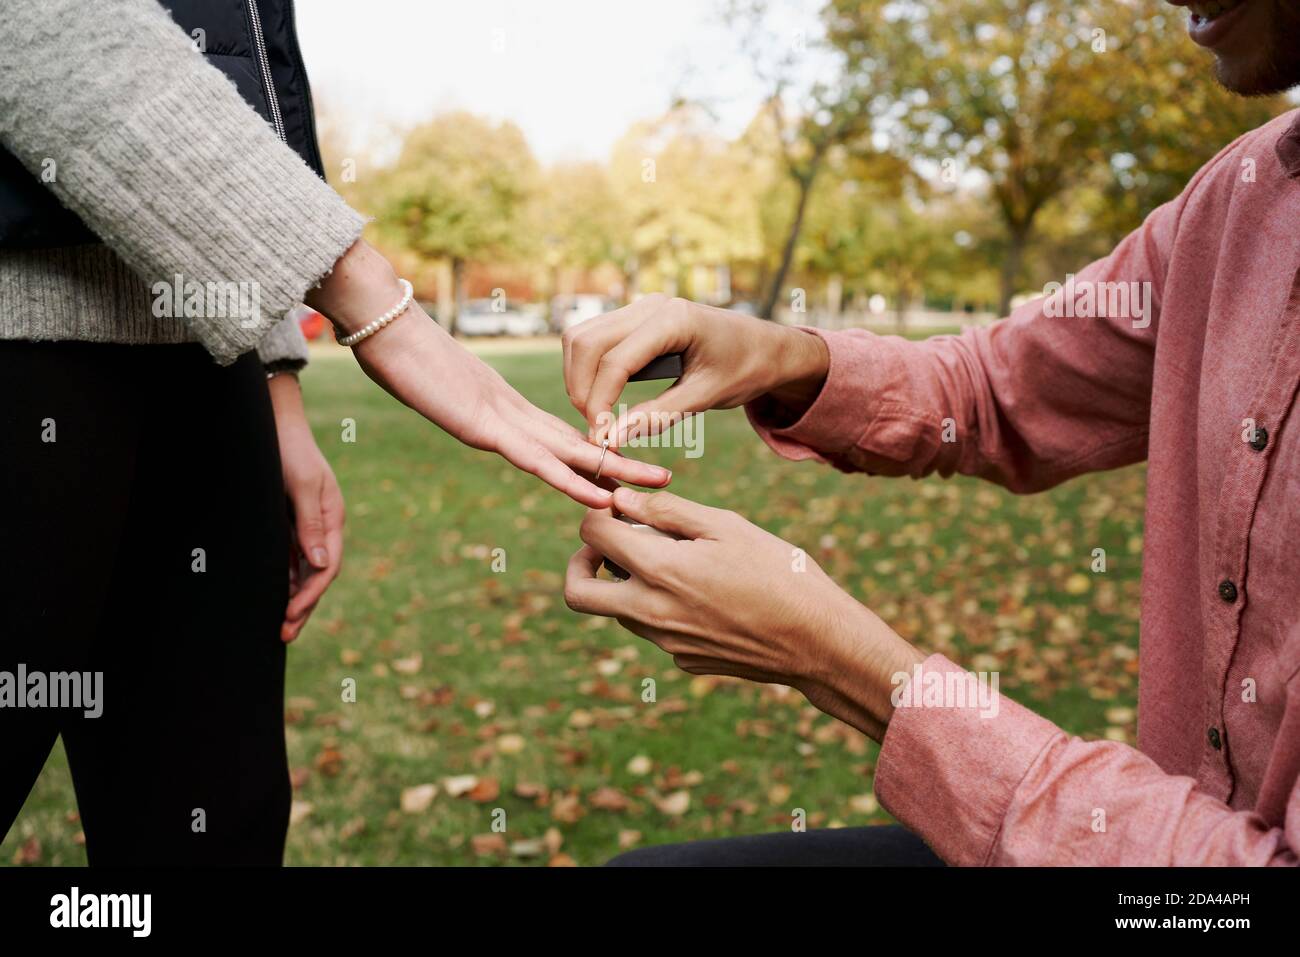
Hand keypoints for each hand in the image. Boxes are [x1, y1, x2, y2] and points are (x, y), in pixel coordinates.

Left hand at [269, 374, 344, 641]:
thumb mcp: (302, 485)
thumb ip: (310, 525)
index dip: (309, 595)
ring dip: (294, 598)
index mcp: (332, 519)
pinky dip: (285, 580)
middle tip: (284, 634)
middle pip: (317, 576)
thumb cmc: (289, 451)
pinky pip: (290, 558)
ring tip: (281, 626)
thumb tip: (319, 565)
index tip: (290, 615)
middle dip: (303, 606)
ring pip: (304, 571)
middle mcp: (322, 526)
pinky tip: (275, 596)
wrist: (274, 424)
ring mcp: (306, 525)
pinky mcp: (289, 522)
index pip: (326, 567)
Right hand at [307, 241, 670, 507]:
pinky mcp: (487, 427)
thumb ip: (458, 400)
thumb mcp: (436, 388)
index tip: (626, 469)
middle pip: (578, 443)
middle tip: (667, 473)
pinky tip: (602, 492)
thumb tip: (459, 404)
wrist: (382, 326)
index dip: (593, 453)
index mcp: (503, 411)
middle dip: (622, 460)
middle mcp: (512, 416)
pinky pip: (539, 460)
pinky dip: (572, 479)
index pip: (558, 437)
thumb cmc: (399, 355)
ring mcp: (502, 421)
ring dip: (615, 468)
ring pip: (570, 452)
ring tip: (658, 479)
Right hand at [561, 294, 829, 447]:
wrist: (768, 347)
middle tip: (594, 428)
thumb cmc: (746, 369)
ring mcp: (641, 307)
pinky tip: (603, 398)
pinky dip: (589, 368)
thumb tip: (611, 439)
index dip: (599, 402)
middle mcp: (651, 305)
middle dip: (581, 388)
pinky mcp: (636, 317)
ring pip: (582, 336)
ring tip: (597, 415)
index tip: (599, 438)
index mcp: (673, 319)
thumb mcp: (706, 397)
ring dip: (580, 376)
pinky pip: (595, 337)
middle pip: (586, 342)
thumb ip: (658, 416)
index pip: (615, 361)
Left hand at [564, 488, 923, 740]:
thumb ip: (667, 512)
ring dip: (627, 583)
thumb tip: (621, 500)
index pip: (592, 535)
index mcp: (660, 572)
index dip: (599, 512)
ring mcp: (665, 643)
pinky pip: (654, 630)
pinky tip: (706, 593)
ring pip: (616, 612)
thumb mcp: (726, 526)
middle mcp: (651, 614)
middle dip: (581, 562)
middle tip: (608, 545)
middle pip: (578, 593)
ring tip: (675, 561)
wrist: (818, 642)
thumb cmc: (779, 573)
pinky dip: (662, 606)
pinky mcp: (684, 660)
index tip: (620, 506)